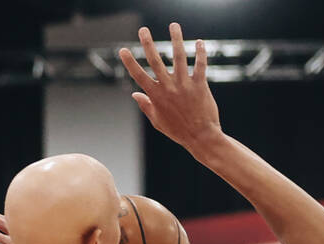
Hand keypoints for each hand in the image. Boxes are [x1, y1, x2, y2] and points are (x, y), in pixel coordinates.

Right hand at [118, 24, 223, 154]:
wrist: (200, 136)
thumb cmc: (177, 130)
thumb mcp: (157, 120)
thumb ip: (146, 105)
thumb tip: (135, 94)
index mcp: (155, 96)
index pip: (139, 76)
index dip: (130, 62)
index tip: (123, 50)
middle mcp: (168, 88)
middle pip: (156, 61)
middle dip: (148, 44)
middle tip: (143, 30)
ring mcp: (184, 85)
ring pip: (179, 57)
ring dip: (176, 39)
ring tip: (173, 26)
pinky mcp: (200, 85)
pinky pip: (200, 65)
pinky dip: (200, 52)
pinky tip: (199, 42)